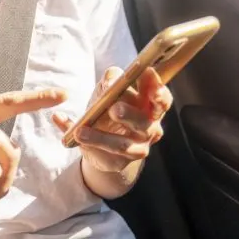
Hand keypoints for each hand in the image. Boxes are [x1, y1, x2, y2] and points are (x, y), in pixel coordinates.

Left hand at [53, 67, 170, 173]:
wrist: (101, 142)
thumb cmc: (109, 107)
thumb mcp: (108, 90)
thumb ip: (111, 80)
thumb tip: (110, 79)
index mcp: (150, 106)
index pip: (161, 99)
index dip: (158, 90)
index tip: (147, 77)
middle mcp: (149, 127)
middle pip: (143, 121)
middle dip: (129, 114)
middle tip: (114, 109)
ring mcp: (138, 147)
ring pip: (123, 144)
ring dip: (100, 137)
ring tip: (80, 131)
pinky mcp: (122, 161)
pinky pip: (105, 155)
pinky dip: (89, 145)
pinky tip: (76, 137)